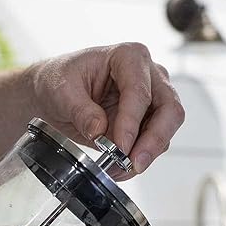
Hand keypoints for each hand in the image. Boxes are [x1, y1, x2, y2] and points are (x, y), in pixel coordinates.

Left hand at [28, 43, 184, 178]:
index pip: (140, 92)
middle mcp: (148, 75)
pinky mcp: (148, 120)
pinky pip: (155, 143)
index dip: (131, 122)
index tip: (120, 146)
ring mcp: (153, 98)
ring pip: (167, 128)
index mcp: (128, 57)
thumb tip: (99, 131)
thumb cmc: (60, 81)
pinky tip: (121, 167)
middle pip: (169, 109)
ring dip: (147, 153)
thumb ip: (80, 110)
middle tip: (135, 163)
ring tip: (121, 168)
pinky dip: (140, 158)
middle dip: (154, 140)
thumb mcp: (61, 91)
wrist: (55, 93)